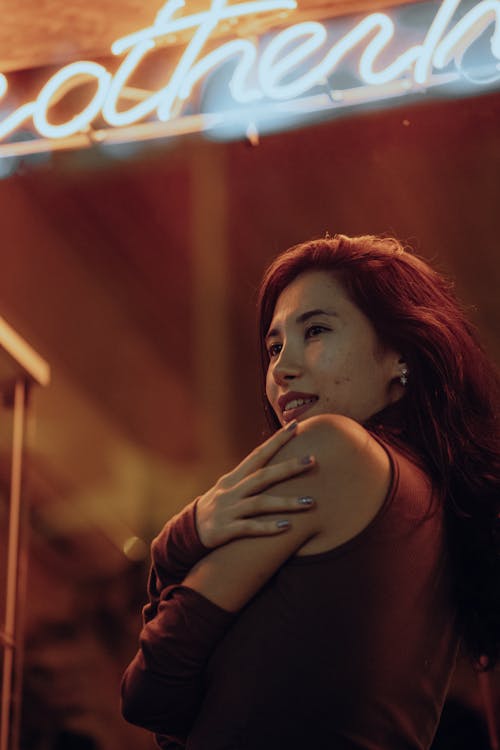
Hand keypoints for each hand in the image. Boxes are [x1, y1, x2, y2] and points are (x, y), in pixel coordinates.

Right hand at [195, 422, 315, 548]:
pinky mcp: (225, 530)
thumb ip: (251, 477)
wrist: (188, 531)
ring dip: (286, 502)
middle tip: (312, 460)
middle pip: (263, 476)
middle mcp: (232, 490)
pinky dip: (268, 527)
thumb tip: (278, 461)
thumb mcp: (230, 488)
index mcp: (234, 477)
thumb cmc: (219, 506)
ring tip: (310, 502)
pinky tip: (287, 527)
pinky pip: (249, 528)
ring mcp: (229, 510)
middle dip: (288, 468)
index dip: (276, 440)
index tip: (295, 426)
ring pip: (260, 503)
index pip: (258, 454)